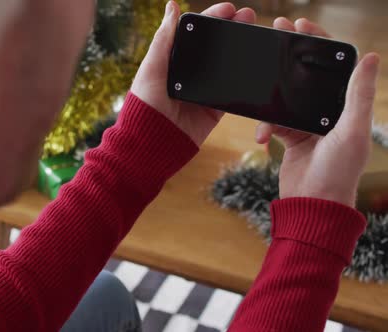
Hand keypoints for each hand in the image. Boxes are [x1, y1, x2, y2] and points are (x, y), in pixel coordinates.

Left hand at [131, 1, 256, 145]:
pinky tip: (256, 64)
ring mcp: (203, 90)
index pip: (196, 33)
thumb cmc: (145, 104)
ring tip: (256, 34)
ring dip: (242, 50)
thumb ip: (164, 38)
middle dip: (232, 29)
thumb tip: (172, 6)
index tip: (229, 9)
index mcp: (173, 60)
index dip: (213, 18)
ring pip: (227, 66)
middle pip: (215, 46)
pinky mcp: (214, 109)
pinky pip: (232, 92)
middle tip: (249, 16)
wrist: (152, 143)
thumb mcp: (152, 67)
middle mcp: (189, 73)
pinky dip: (244, 79)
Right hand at [255, 18, 380, 206]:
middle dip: (291, 56)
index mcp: (348, 107)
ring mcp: (308, 125)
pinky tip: (261, 136)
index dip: (319, 43)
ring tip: (258, 84)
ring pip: (286, 98)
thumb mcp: (352, 130)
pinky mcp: (290, 137)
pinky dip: (265, 126)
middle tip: (276, 34)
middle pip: (307, 75)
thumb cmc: (338, 172)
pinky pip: (273, 121)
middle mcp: (329, 113)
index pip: (334, 66)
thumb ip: (358, 94)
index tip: (301, 27)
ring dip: (273, 95)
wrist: (312, 205)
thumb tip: (372, 57)